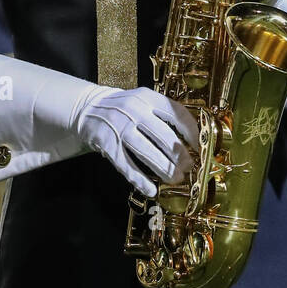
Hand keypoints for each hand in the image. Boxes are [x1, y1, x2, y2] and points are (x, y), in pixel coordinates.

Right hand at [72, 86, 198, 197]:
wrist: (88, 108)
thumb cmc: (123, 107)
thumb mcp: (142, 100)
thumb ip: (162, 113)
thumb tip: (191, 138)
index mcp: (147, 97)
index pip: (175, 113)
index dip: (190, 131)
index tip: (198, 146)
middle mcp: (134, 110)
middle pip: (163, 135)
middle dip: (179, 155)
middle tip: (189, 167)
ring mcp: (119, 128)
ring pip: (146, 152)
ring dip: (164, 168)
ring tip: (176, 178)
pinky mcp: (107, 144)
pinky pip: (126, 166)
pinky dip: (140, 180)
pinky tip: (151, 190)